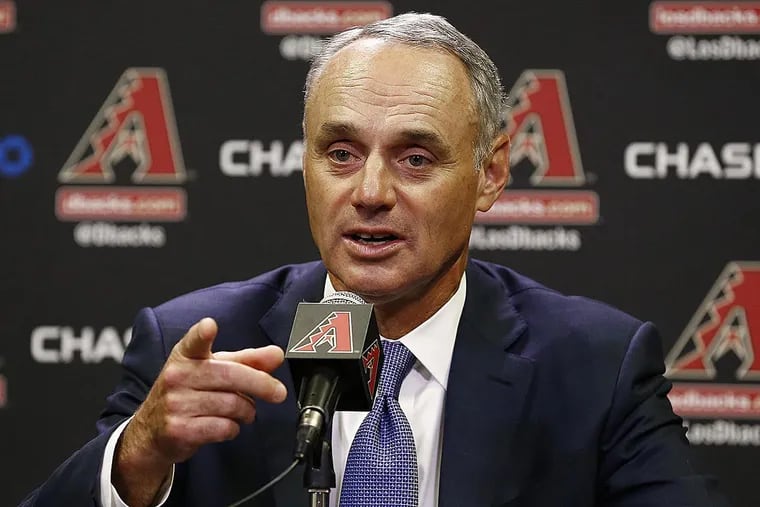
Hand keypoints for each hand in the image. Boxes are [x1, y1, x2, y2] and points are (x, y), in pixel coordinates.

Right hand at [113, 318, 286, 505]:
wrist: (151, 431)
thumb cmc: (188, 393)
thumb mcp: (213, 370)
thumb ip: (246, 361)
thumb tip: (276, 354)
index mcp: (186, 356)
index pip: (193, 341)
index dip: (202, 333)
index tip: (209, 325)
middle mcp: (178, 376)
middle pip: (231, 375)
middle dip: (262, 384)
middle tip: (278, 392)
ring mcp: (175, 403)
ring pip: (232, 404)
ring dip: (247, 410)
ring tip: (245, 411)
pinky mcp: (179, 429)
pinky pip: (223, 427)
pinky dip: (234, 428)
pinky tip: (229, 425)